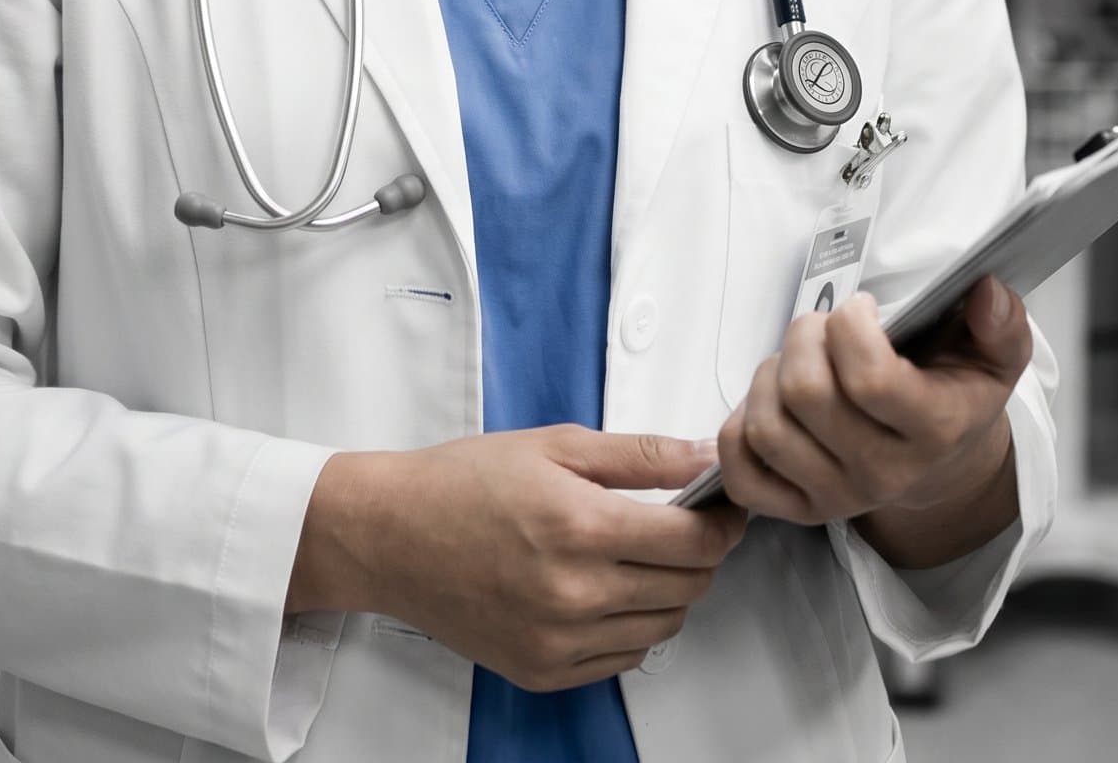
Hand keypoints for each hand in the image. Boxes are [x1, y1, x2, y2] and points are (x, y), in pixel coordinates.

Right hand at [290, 427, 746, 690]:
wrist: (392, 535)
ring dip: (668, 592)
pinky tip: (606, 590)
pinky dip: (631, 626)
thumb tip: (702, 455)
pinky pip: (623, 658)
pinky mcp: (544, 670)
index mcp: (581, 527)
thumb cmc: (463, 482)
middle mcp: (575, 594)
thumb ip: (639, 455)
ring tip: (637, 556)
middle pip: (686, 588)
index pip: (694, 543)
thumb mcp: (554, 446)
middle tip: (680, 525)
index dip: (723, 522)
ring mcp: (559, 640)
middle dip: (698, 553)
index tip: (724, 508)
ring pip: (662, 627)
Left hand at [716, 276, 1029, 538]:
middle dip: (803, 336)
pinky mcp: (799, 510)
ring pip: (766, 427)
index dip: (849, 326)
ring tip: (798, 363)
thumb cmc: (954, 394)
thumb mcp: (995, 356)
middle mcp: (884, 473)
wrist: (941, 466)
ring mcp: (837, 497)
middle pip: (805, 392)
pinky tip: (772, 405)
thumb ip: (1001, 322)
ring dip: (769, 376)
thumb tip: (986, 294)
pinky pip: (741, 475)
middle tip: (822, 328)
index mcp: (934, 430)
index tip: (861, 308)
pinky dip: (737, 432)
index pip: (870, 379)